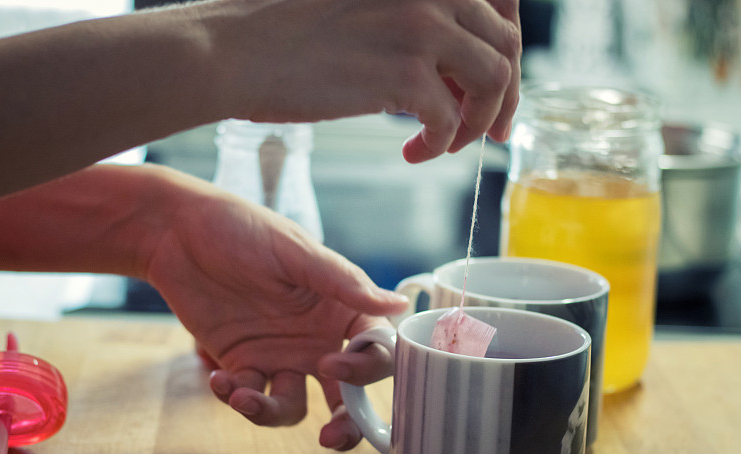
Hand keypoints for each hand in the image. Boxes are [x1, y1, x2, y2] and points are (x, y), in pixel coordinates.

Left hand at [140, 167, 407, 432]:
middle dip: (346, 423)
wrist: (179, 233)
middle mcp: (316, 338)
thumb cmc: (243, 230)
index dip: (365, 368)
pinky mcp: (241, 363)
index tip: (332, 363)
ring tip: (243, 397)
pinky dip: (235, 397)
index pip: (374, 349)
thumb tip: (398, 305)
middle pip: (346, 394)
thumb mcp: (296, 252)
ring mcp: (279, 354)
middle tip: (329, 436)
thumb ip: (344, 284)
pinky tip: (217, 378)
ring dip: (273, 413)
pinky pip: (249, 395)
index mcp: (339, 309)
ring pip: (293, 405)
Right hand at [195, 0, 520, 162]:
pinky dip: (439, 144)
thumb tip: (455, 70)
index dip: (506, 51)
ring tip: (446, 143)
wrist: (234, 51)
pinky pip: (450, 119)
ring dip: (477, 121)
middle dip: (503, 96)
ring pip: (493, 80)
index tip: (498, 89)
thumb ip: (415, 27)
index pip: (499, 7)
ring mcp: (418, 26)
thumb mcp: (365, 11)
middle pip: (505, 45)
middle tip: (490, 131)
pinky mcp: (401, 72)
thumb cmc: (285, 36)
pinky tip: (413, 152)